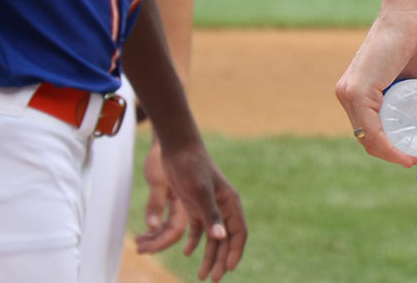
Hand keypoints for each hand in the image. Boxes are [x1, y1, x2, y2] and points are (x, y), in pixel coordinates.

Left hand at [137, 139, 245, 280]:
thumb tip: (221, 238)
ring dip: (208, 256)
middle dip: (221, 260)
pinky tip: (188, 253)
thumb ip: (210, 215)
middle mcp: (222, 207)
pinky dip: (195, 243)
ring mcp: (208, 207)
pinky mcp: (194, 205)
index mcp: (229, 202)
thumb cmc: (191, 167)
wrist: (177, 147)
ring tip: (201, 276)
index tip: (228, 269)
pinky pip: (198, 230)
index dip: (235, 251)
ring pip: (212, 237)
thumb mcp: (200, 191)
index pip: (238, 232)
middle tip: (212, 279)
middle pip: (226, 239)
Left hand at [334, 7, 416, 167]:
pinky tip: (407, 153)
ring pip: (369, 139)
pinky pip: (370, 130)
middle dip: (400, 155)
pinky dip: (389, 146)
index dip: (398, 148)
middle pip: (371, 139)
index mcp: (362, 92)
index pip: (374, 131)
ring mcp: (349, 93)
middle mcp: (349, 94)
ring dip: (397, 155)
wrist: (413, 13)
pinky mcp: (356, 91)